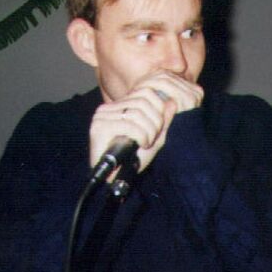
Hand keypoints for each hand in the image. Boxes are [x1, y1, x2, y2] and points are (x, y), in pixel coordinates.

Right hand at [89, 72, 203, 178]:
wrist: (115, 178)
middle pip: (143, 101)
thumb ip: (163, 120)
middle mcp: (108, 108)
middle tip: (154, 138)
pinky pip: (128, 125)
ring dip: (149, 130)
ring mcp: (102, 116)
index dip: (159, 109)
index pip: (146, 92)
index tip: (159, 128)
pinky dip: (141, 135)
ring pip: (137, 113)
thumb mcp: (154, 136)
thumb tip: (172, 102)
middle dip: (155, 121)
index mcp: (120, 105)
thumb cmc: (133, 158)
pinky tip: (142, 144)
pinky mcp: (99, 128)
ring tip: (147, 143)